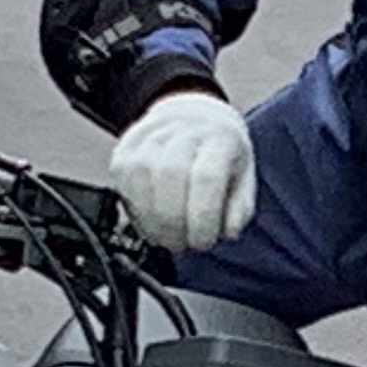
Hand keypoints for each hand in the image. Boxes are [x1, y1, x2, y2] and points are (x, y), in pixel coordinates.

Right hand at [109, 92, 255, 251]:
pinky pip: (123, 180)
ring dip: (151, 219)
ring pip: (141, 176)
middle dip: (174, 222)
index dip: (202, 217)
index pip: (207, 176)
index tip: (203, 240)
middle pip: (170, 175)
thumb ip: (240, 209)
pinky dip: (135, 211)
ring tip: (166, 237)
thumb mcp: (244, 180)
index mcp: (219, 138)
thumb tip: (228, 231)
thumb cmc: (220, 157)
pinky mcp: (126, 147)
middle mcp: (184, 130)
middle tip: (182, 244)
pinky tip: (150, 223)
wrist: (194, 122)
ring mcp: (151, 134)